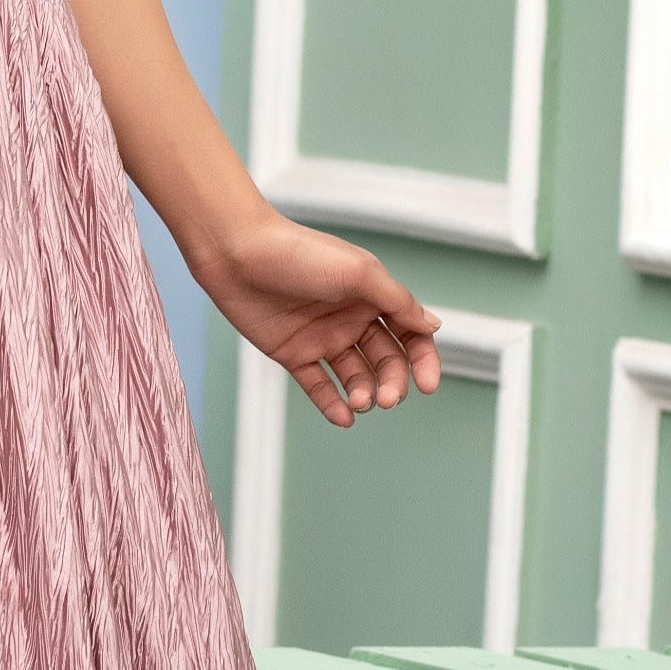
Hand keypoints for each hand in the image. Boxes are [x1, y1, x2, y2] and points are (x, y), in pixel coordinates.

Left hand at [195, 211, 441, 427]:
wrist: (237, 254)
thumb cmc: (299, 253)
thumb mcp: (359, 272)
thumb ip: (397, 301)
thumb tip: (433, 326)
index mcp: (371, 296)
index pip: (410, 334)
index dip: (423, 360)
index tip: (428, 385)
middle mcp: (350, 318)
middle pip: (386, 360)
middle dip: (393, 382)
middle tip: (387, 398)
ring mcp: (321, 338)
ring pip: (355, 376)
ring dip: (364, 393)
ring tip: (361, 401)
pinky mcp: (292, 353)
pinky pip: (318, 385)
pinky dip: (332, 403)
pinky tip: (344, 416)